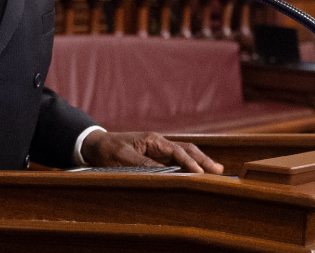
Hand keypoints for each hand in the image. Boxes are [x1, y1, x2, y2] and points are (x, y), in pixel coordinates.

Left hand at [81, 130, 223, 174]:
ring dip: (199, 163)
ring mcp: (158, 151)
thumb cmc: (108, 150)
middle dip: (203, 159)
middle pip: (186, 150)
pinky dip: (188, 167)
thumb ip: (143, 165)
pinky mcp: (155, 159)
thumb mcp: (123, 158)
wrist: (95, 145)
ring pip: (184, 155)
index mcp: (152, 140)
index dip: (189, 162)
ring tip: (215, 171)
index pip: (176, 151)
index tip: (200, 173)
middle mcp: (159, 144)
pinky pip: (175, 162)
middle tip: (219, 171)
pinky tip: (198, 174)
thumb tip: (164, 174)